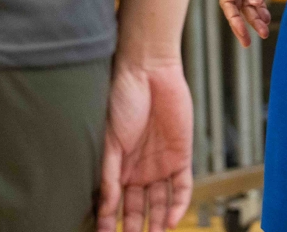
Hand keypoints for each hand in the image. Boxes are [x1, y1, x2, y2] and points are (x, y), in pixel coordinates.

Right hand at [97, 59, 192, 231]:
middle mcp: (138, 169)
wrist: (148, 71)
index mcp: (117, 166)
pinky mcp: (181, 155)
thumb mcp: (110, 141)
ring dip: (157, 222)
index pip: (115, 203)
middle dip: (135, 228)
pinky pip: (182, 187)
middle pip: (138, 208)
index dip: (110, 222)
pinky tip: (170, 220)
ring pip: (160, 203)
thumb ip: (109, 176)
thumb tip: (104, 208)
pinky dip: (178, 205)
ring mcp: (160, 164)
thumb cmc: (122, 98)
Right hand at [220, 0, 285, 45]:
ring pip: (246, 2)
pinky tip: (266, 16)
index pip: (227, 2)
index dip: (234, 20)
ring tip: (265, 30)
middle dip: (246, 22)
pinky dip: (260, 6)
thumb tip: (255, 4)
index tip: (244, 34)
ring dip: (255, 16)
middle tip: (257, 39)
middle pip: (237, 5)